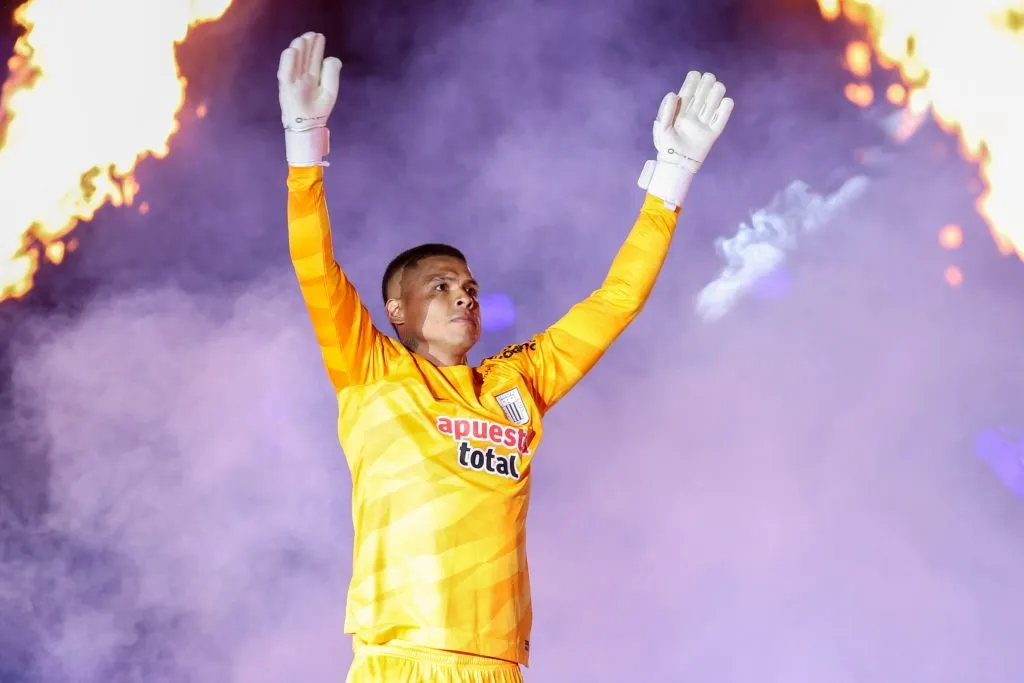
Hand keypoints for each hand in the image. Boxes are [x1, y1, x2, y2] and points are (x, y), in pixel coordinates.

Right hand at [278, 32, 342, 165]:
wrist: (308, 127)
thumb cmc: (318, 112)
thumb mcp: (330, 91)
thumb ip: (332, 74)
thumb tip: (332, 58)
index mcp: (312, 78)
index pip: (313, 59)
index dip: (316, 48)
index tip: (319, 36)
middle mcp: (301, 78)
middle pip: (303, 58)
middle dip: (307, 45)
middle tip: (312, 34)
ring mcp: (292, 82)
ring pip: (294, 63)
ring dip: (298, 50)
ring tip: (303, 39)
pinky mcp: (286, 89)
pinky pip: (285, 73)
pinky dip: (288, 62)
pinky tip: (292, 51)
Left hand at [653, 71, 732, 171]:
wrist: (676, 165)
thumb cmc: (666, 147)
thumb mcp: (662, 129)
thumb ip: (666, 111)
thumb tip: (673, 94)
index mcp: (681, 112)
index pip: (688, 93)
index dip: (692, 83)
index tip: (695, 74)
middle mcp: (694, 115)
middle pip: (702, 96)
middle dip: (706, 85)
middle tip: (709, 78)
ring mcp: (704, 124)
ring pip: (713, 104)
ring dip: (716, 93)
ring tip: (717, 86)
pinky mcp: (713, 134)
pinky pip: (721, 120)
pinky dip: (725, 110)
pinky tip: (726, 101)